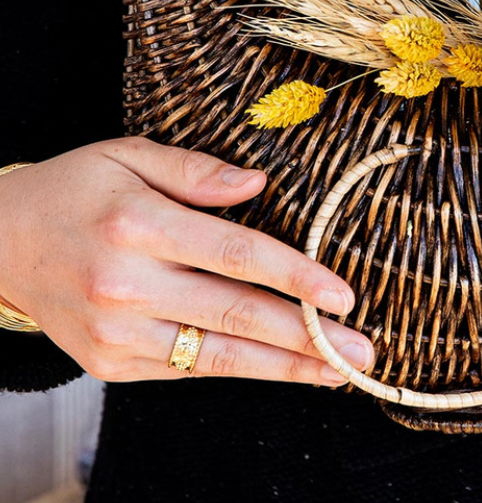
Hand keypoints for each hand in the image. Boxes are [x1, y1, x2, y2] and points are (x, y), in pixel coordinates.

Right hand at [0, 137, 372, 385]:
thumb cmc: (75, 190)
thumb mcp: (129, 155)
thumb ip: (196, 170)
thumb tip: (259, 183)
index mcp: (139, 226)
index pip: (238, 255)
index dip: (297, 278)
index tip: (344, 296)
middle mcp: (127, 286)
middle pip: (236, 315)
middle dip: (306, 337)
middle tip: (361, 349)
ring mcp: (116, 334)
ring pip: (217, 356)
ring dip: (284, 368)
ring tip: (338, 372)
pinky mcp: (110, 363)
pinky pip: (188, 369)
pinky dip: (239, 370)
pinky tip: (280, 367)